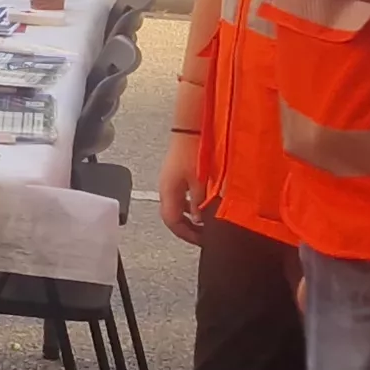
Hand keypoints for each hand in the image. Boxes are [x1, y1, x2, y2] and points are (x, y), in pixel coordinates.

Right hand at [157, 130, 209, 245]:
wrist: (189, 128)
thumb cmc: (193, 150)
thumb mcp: (200, 181)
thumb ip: (200, 202)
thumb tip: (200, 219)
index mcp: (168, 192)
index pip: (172, 222)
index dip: (186, 234)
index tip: (200, 241)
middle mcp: (165, 188)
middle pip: (171, 216)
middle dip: (187, 228)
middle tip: (202, 235)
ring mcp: (169, 181)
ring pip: (176, 207)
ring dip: (188, 217)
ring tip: (204, 221)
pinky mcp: (175, 175)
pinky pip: (179, 196)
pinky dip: (189, 205)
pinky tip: (201, 204)